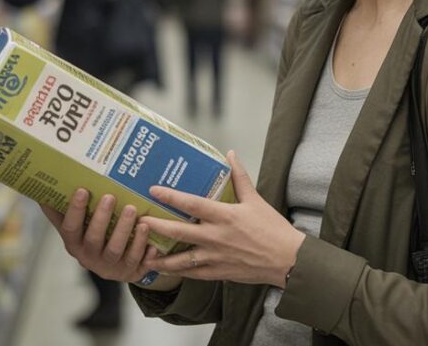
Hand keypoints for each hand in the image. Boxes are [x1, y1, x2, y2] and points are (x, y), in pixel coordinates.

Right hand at [41, 188, 159, 283]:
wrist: (115, 266)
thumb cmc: (92, 237)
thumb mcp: (76, 228)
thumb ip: (60, 212)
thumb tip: (42, 190)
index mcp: (74, 244)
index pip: (70, 229)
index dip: (75, 211)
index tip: (82, 190)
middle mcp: (89, 259)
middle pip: (94, 240)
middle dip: (102, 218)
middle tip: (111, 196)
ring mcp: (110, 268)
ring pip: (116, 251)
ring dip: (124, 230)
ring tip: (133, 210)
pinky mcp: (129, 273)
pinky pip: (137, 261)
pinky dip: (142, 246)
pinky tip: (147, 229)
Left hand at [141, 151, 304, 287]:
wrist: (287, 259)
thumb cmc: (272, 228)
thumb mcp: (255, 199)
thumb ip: (240, 177)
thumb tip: (230, 154)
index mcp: (225, 216)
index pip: (192, 204)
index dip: (171, 196)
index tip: (154, 190)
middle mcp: (217, 237)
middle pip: (180, 232)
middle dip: (157, 226)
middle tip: (140, 222)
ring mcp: (216, 257)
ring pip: (182, 259)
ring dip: (162, 258)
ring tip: (144, 255)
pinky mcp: (219, 272)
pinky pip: (194, 273)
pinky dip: (179, 272)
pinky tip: (167, 270)